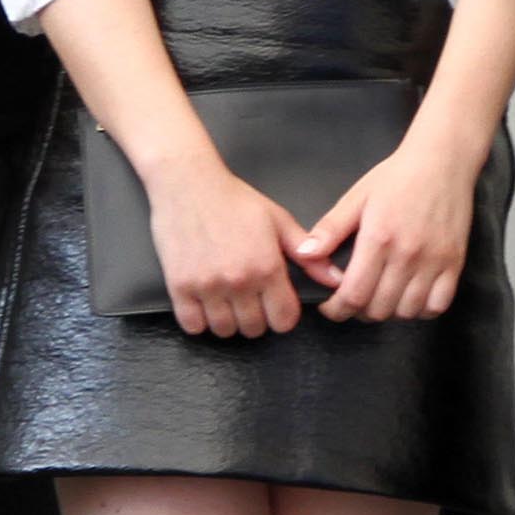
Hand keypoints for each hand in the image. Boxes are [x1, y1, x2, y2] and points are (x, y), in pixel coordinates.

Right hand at [147, 158, 310, 339]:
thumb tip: (335, 279)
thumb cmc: (234, 200)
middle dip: (257, 318)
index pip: (284, 320)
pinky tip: (205, 303)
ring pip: (225, 331)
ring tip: (227, 300)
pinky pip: (193, 325)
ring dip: (229, 320)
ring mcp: (207, 286)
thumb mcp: (278, 221)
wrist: (188, 183)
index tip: (276, 304)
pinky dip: (200, 321)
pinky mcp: (179, 287)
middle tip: (250, 299)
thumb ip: (308, 255)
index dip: (283, 315)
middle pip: (255, 329)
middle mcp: (238, 281)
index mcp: (267, 266)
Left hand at [298, 135, 478, 322]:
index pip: (354, 294)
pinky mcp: (454, 263)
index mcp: (379, 238)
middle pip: (379, 309)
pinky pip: (437, 306)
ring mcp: (434, 261)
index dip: (337, 309)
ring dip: (389, 312)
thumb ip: (330, 229)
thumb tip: (304, 255)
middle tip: (354, 299)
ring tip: (381, 298)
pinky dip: (421, 310)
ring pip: (407, 312)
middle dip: (359, 312)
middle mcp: (408, 254)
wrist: (442, 161)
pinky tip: (410, 296)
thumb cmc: (397, 177)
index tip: (332, 306)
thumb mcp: (357, 198)